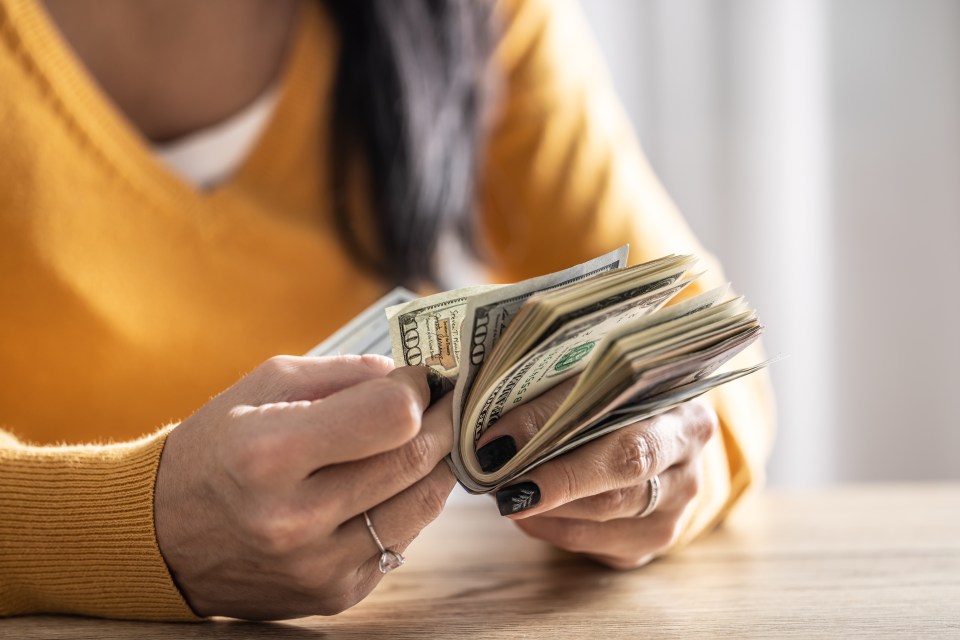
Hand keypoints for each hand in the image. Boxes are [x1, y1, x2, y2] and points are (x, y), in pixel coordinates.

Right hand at [154, 355, 455, 619]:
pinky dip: (407, 505)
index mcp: (271, 454)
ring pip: (422, 505)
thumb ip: (346, 374)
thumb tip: (415, 377)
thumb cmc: (218, 446)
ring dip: (437, 464)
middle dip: (444, 422)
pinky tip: (390, 483)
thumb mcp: (266, 386)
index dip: (418, 390)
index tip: (421, 378)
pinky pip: (401, 540)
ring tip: (429, 438)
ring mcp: (318, 566)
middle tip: (448, 401)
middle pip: (415, 461)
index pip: (392, 417)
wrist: (162, 536)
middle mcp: (296, 518)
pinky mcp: (334, 594)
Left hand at [475, 386, 717, 568]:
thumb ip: (559, 403)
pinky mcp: (647, 544)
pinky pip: (587, 541)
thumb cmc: (621, 402)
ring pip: (599, 517)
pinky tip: (524, 507)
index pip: (628, 435)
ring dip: (540, 505)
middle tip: (499, 480)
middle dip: (551, 480)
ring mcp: (673, 513)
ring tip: (501, 485)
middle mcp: (688, 468)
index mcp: (686, 417)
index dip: (563, 436)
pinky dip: (545, 524)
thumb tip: (498, 441)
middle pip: (619, 482)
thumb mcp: (602, 387)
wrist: (656, 438)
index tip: (502, 444)